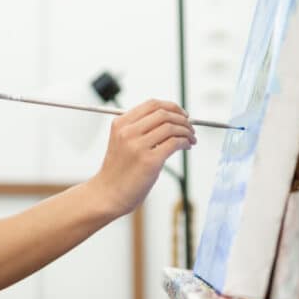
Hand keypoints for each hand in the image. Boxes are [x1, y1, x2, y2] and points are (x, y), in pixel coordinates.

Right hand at [90, 99, 195, 217]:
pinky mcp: (149, 161)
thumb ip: (139, 129)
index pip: (152, 104)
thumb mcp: (122, 142)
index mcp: (120, 124)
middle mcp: (127, 132)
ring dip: (187, 131)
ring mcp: (138, 146)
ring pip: (171, 127)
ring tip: (191, 138)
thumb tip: (171, 120)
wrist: (107, 194)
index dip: (172, 106)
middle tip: (190, 127)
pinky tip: (186, 146)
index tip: (182, 114)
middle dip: (182, 118)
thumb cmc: (118, 171)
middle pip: (163, 113)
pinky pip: (174, 143)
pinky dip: (185, 142)